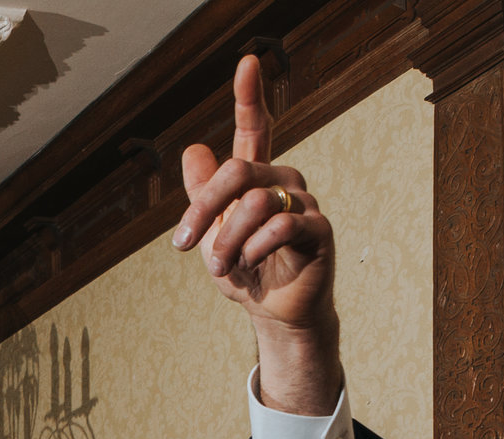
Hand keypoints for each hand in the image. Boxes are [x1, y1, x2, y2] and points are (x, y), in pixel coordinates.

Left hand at [172, 55, 340, 410]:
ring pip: (255, 202)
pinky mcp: (319, 229)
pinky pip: (282, 225)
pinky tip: (249, 263)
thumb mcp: (212, 233)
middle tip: (184, 244)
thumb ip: (203, 195)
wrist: (271, 312)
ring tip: (221, 266)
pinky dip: (255, 247)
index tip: (247, 61)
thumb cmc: (244, 269)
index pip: (254, 127)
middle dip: (203, 209)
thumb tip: (193, 149)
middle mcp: (284, 180)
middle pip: (238, 171)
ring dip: (227, 240)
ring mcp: (304, 202)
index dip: (249, 95)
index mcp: (257, 176)